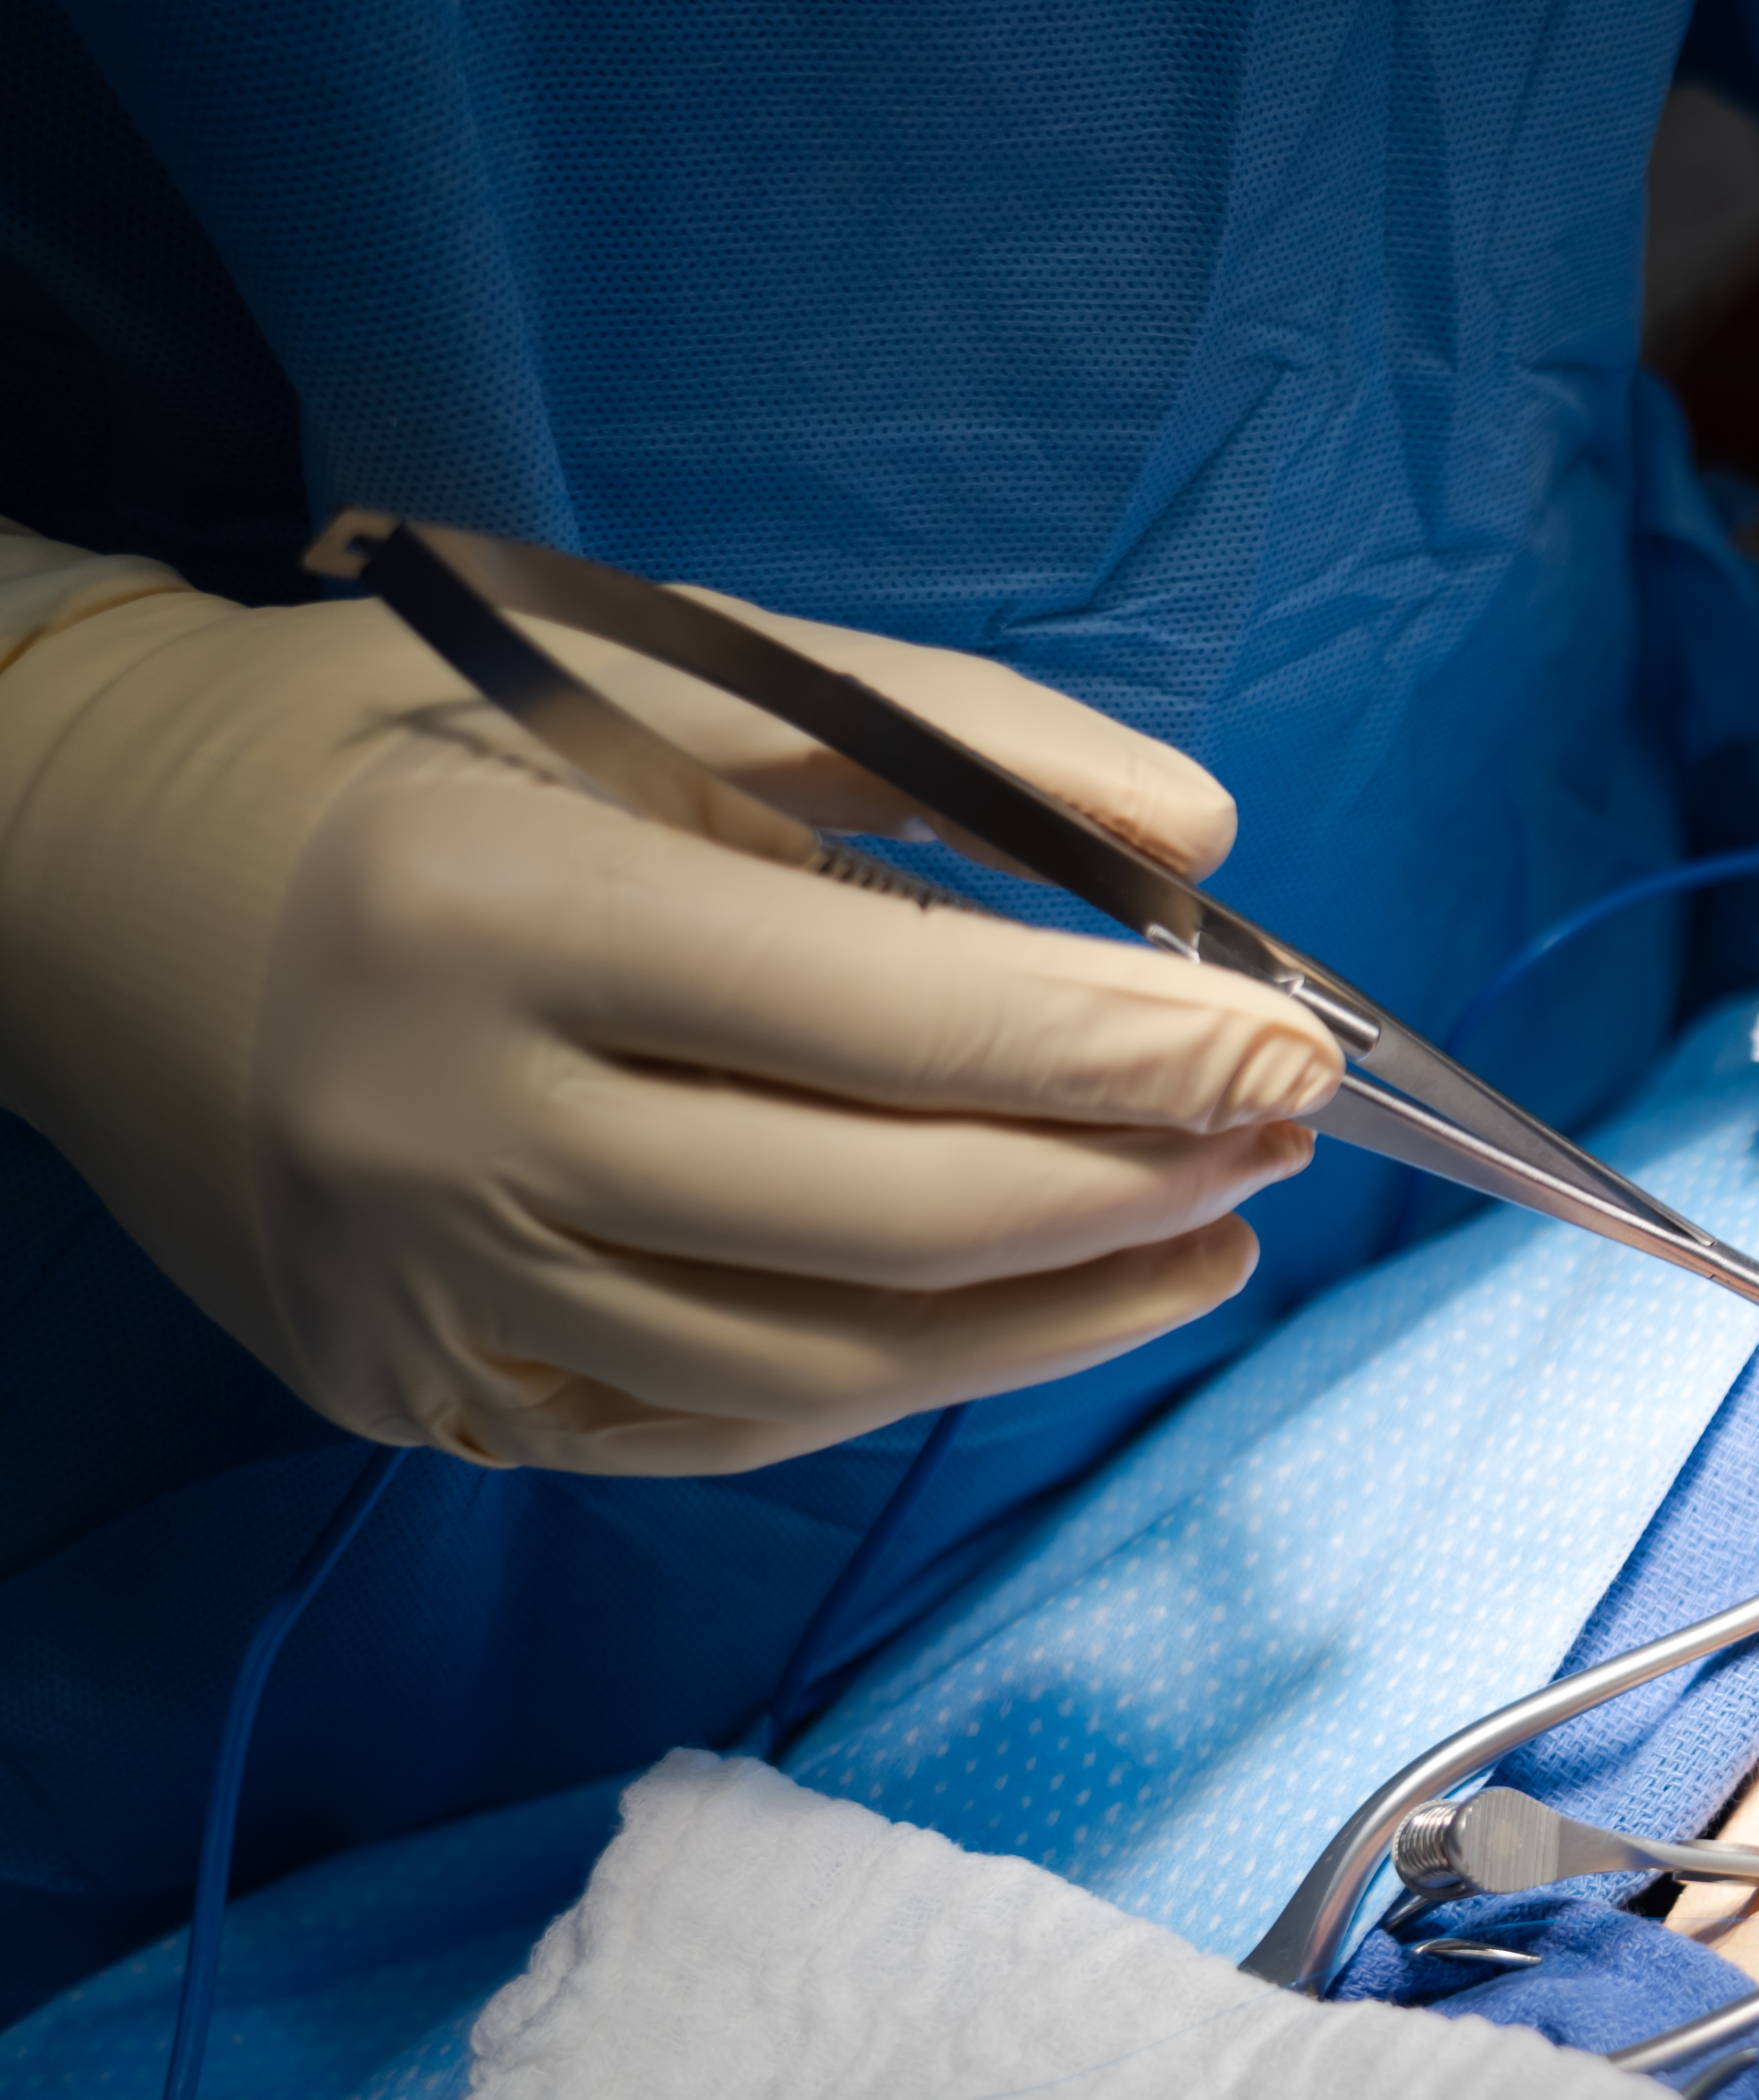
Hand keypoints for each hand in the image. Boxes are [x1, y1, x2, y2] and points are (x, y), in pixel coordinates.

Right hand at [0, 533, 1339, 1474]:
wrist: (66, 869)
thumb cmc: (393, 743)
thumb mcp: (656, 678)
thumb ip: (947, 741)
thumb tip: (1202, 844)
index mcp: (492, 914)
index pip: (889, 1019)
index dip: (1125, 1049)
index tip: (1295, 1047)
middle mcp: (439, 1128)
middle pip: (875, 1217)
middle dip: (1122, 1187)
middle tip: (1276, 1139)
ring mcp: (415, 1291)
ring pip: (814, 1363)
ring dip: (1051, 1320)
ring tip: (1207, 1243)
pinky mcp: (409, 1387)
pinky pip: (711, 1421)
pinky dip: (895, 1377)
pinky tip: (1024, 1313)